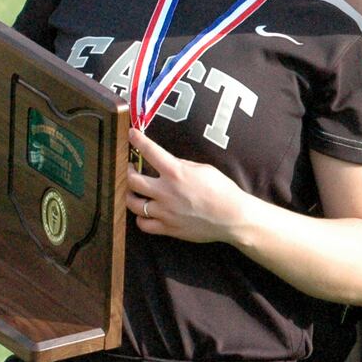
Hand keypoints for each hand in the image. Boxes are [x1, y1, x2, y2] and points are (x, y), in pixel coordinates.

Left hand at [126, 128, 253, 244]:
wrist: (233, 217)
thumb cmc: (223, 191)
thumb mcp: (205, 169)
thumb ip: (183, 165)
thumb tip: (169, 163)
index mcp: (176, 173)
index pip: (150, 152)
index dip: (138, 140)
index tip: (132, 134)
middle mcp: (166, 191)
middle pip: (132, 180)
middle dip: (128, 171)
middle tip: (131, 169)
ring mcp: (164, 211)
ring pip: (133, 203)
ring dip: (130, 195)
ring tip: (134, 192)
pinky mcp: (167, 228)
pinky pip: (143, 224)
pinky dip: (141, 217)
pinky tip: (145, 213)